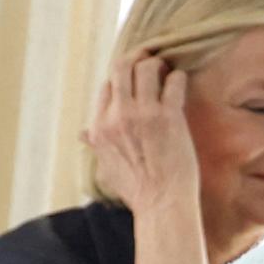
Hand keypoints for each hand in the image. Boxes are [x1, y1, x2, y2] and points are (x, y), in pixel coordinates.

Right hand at [85, 50, 206, 263]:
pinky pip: (174, 82)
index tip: (134, 77)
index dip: (122, 77)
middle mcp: (117, 116)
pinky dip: (178, 78)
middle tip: (150, 60)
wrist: (162, 204)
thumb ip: (96, 144)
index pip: (107, 86)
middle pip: (121, 68)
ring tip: (167, 71)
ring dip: (158, 65)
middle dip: (136, 59)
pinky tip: (181, 83)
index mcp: (99, 127)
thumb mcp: (106, 166)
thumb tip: (82, 134)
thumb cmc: (137, 190)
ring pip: (146, 68)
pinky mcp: (168, 116)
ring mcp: (142, 114)